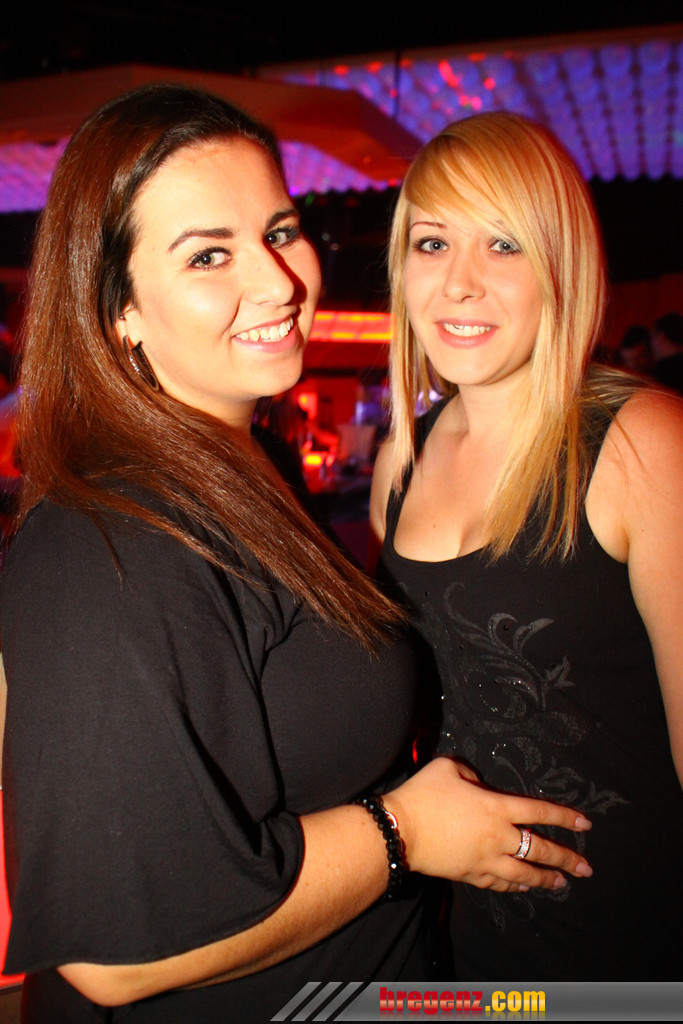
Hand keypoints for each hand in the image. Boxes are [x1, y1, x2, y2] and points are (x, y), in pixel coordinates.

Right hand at [384, 757, 592, 892]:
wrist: (400, 831)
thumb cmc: (424, 795)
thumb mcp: (449, 767)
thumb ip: (472, 772)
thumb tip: (480, 783)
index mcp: (497, 806)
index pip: (540, 811)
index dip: (564, 816)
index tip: (585, 823)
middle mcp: (499, 836)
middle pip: (541, 849)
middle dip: (567, 858)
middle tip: (586, 867)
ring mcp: (486, 859)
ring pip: (525, 873)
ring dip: (547, 878)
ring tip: (563, 883)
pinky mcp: (471, 874)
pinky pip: (501, 883)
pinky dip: (517, 886)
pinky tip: (524, 887)